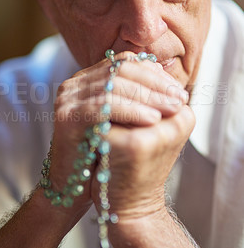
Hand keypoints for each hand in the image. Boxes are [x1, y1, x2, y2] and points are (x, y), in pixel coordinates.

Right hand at [49, 51, 188, 213]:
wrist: (75, 185)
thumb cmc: (104, 153)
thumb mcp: (124, 121)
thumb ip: (140, 101)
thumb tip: (176, 88)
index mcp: (89, 79)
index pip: (125, 62)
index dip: (154, 74)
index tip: (179, 90)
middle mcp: (75, 83)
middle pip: (121, 70)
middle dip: (155, 84)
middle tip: (181, 98)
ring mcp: (68, 97)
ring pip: (114, 85)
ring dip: (148, 96)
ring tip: (172, 109)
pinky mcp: (67, 116)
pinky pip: (104, 106)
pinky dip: (131, 111)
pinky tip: (152, 120)